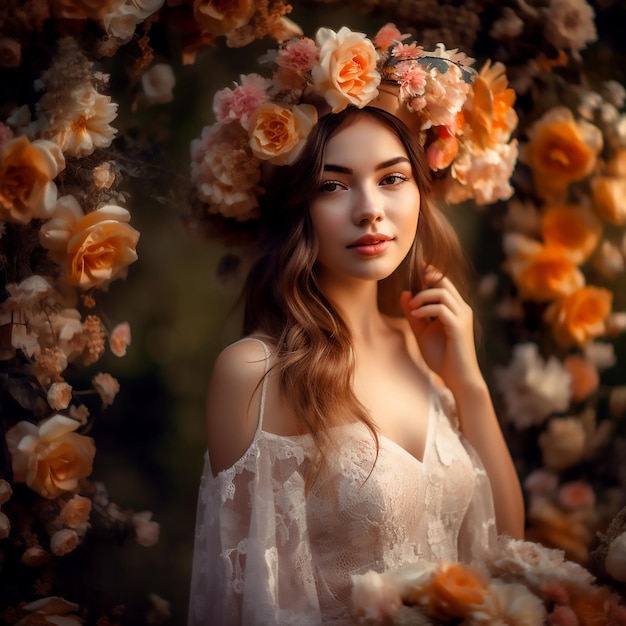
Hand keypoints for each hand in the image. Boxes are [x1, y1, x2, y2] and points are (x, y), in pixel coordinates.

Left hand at [399, 267, 481, 393]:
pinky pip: (441, 309)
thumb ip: (413, 314)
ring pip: (442, 293)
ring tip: (411, 307)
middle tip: (410, 290)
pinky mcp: (459, 327)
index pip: (443, 282)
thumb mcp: (422, 332)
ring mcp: (462, 317)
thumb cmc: (442, 357)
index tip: (411, 281)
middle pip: (444, 281)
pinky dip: (425, 309)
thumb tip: (404, 293)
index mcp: (455, 308)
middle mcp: (462, 309)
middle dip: (424, 280)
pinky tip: (414, 315)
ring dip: (422, 296)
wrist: (457, 378)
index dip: (427, 276)